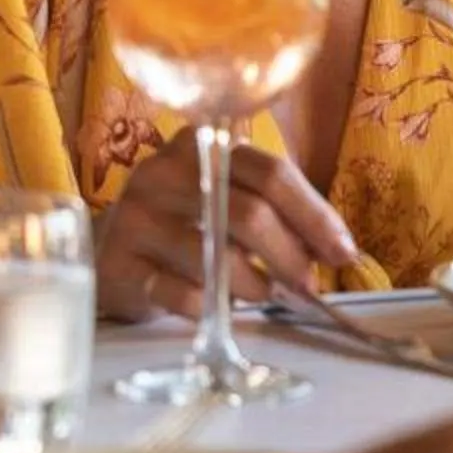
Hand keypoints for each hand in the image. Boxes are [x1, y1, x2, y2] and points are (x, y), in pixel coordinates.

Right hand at [93, 128, 357, 321]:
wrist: (110, 254)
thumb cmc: (184, 224)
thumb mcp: (226, 201)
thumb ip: (276, 212)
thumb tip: (335, 248)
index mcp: (201, 146)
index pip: (271, 173)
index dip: (314, 215)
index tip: (343, 252)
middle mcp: (162, 172)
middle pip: (249, 213)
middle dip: (290, 255)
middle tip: (308, 285)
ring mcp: (135, 217)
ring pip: (216, 256)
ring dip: (254, 285)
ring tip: (263, 293)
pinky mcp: (118, 264)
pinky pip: (182, 293)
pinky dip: (212, 306)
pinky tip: (218, 306)